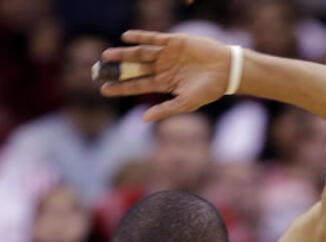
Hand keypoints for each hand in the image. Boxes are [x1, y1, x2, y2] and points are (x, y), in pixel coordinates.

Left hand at [100, 30, 235, 121]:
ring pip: (140, 53)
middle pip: (135, 68)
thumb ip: (165, 110)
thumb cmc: (209, 90)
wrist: (226, 71)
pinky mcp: (174, 41)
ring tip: (107, 54)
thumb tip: (143, 119)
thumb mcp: (186, 103)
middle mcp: (163, 68)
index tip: (104, 89)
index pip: (138, 85)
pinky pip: (154, 38)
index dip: (120, 87)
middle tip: (99, 69)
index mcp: (165, 84)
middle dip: (118, 69)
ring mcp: (167, 54)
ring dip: (124, 53)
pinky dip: (141, 37)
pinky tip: (126, 37)